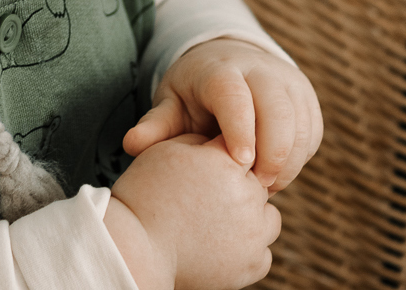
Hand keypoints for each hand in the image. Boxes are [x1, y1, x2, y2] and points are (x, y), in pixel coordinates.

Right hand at [104, 133, 280, 289]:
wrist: (137, 249)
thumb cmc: (144, 195)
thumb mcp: (166, 150)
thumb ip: (201, 141)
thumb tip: (222, 142)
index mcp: (227, 164)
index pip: (240, 148)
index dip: (222, 157)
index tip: (207, 167)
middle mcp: (247, 197)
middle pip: (257, 182)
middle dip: (238, 186)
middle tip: (207, 195)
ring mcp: (253, 235)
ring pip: (268, 217)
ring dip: (250, 216)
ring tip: (217, 219)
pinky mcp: (252, 265)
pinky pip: (262, 251)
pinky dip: (246, 247)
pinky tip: (219, 242)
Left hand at [122, 39, 321, 191]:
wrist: (229, 65)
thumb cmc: (193, 92)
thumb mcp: (172, 103)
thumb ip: (156, 125)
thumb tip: (131, 145)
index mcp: (221, 69)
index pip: (235, 95)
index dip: (241, 129)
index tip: (240, 163)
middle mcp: (260, 69)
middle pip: (278, 110)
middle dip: (271, 154)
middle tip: (254, 186)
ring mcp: (289, 82)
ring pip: (300, 125)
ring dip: (286, 162)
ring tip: (261, 184)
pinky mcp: (308, 99)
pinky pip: (312, 134)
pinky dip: (297, 159)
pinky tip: (275, 173)